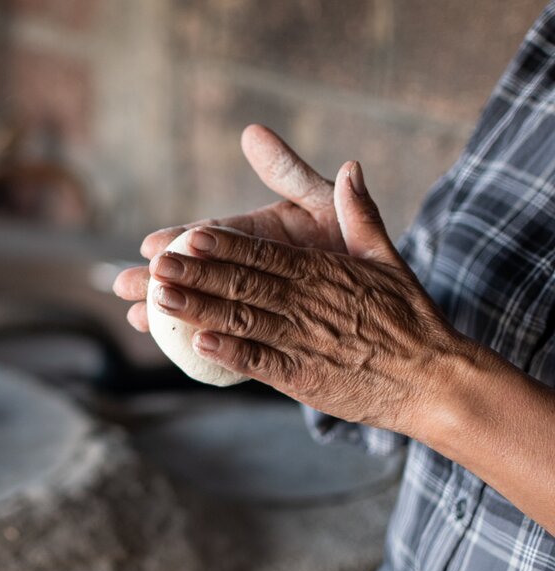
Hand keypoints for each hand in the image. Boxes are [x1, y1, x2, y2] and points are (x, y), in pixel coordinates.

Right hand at [113, 124, 345, 331]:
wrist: (385, 300)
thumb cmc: (353, 243)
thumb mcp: (322, 203)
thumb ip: (290, 173)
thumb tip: (253, 133)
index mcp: (256, 236)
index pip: (211, 237)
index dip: (180, 242)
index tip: (151, 245)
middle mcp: (248, 269)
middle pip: (196, 275)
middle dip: (159, 280)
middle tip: (125, 284)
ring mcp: (253, 302)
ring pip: (204, 308)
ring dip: (169, 313)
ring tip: (136, 318)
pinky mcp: (264, 333)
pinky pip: (229, 340)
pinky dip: (203, 344)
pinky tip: (176, 346)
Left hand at [147, 161, 473, 431]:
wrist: (438, 379)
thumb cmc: (411, 318)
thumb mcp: (388, 259)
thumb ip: (361, 215)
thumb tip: (350, 167)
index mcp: (323, 272)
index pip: (265, 253)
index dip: (225, 245)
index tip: (190, 234)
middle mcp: (308, 303)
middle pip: (243, 284)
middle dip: (197, 274)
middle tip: (155, 266)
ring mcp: (304, 341)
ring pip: (243, 321)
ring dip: (199, 310)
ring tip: (160, 300)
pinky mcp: (304, 377)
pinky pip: (261, 363)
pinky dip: (231, 353)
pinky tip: (198, 344)